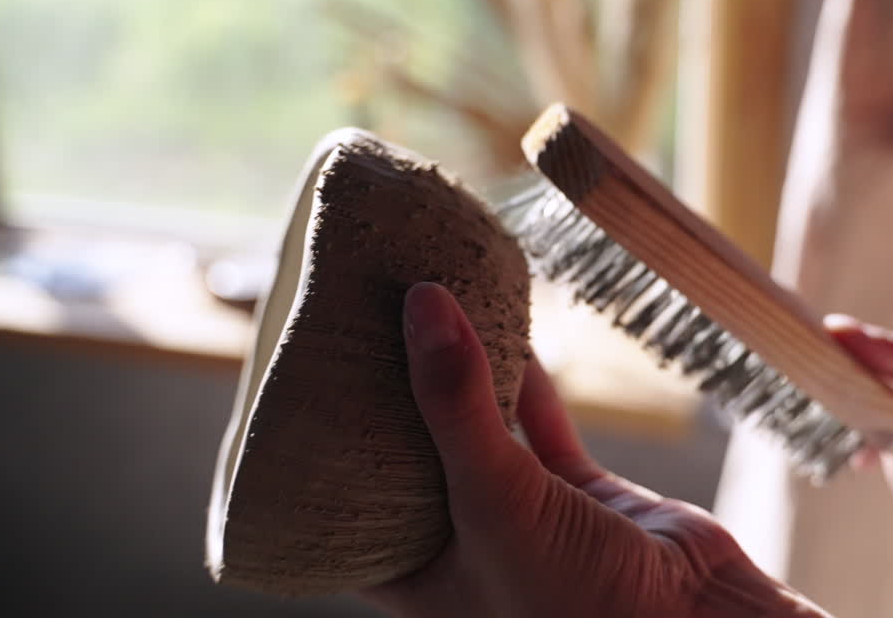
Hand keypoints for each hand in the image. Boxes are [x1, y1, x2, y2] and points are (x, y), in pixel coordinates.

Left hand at [362, 282, 828, 617]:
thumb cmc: (576, 605)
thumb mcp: (493, 503)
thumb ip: (455, 406)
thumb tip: (420, 304)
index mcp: (421, 580)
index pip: (351, 512)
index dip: (328, 455)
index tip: (312, 387)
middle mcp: (465, 547)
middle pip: (416, 458)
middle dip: (399, 397)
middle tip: (367, 327)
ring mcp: (525, 517)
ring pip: (483, 433)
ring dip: (467, 377)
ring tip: (435, 312)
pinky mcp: (579, 493)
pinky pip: (544, 427)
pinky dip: (532, 382)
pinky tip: (512, 329)